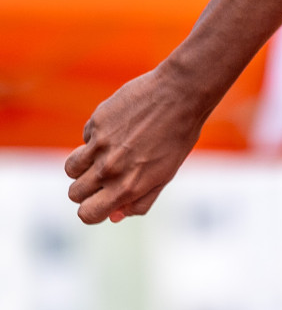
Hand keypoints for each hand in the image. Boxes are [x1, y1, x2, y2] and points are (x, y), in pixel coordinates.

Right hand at [64, 67, 207, 223]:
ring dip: (84, 164)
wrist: (182, 94)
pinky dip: (97, 136)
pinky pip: (85, 137)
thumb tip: (114, 216)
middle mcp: (110, 169)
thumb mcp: (166, 174)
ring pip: (71, 168)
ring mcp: (100, 145)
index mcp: (128, 187)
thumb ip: (141, 200)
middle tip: (106, 174)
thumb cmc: (179, 136)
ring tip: (107, 152)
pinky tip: (121, 125)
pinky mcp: (96, 122)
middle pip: (74, 193)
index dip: (91, 210)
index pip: (87, 214)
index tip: (101, 199)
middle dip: (86, 188)